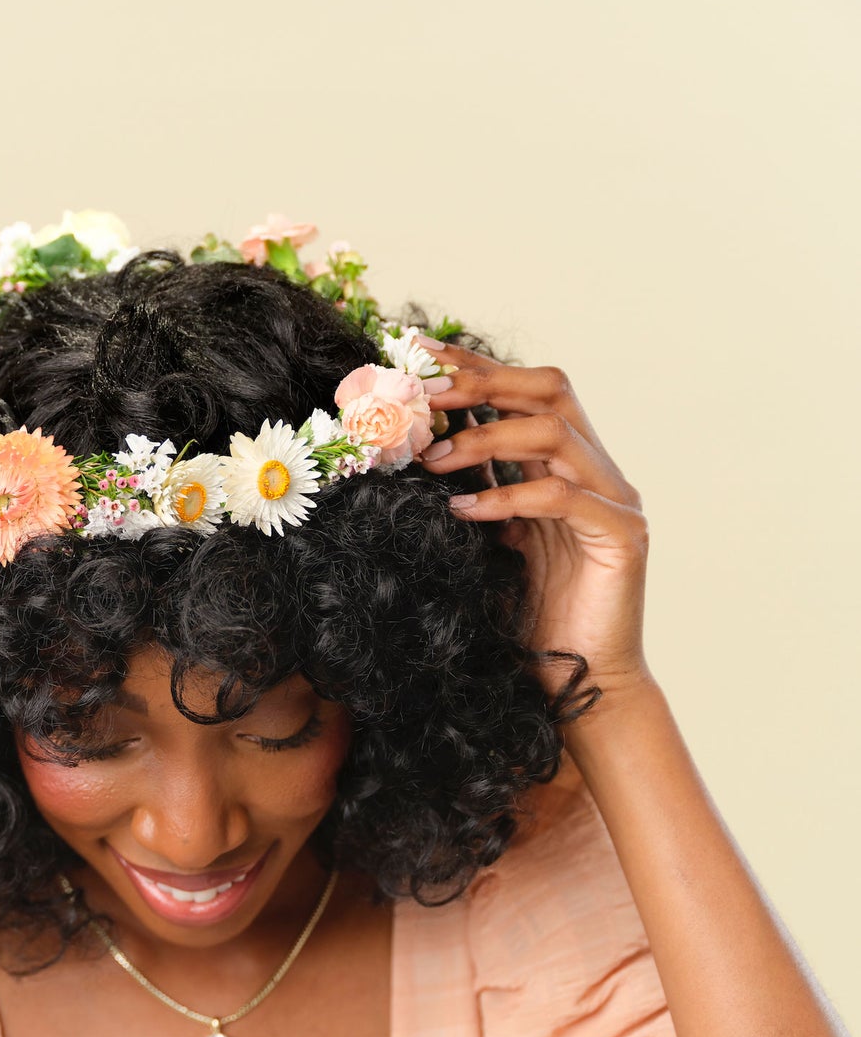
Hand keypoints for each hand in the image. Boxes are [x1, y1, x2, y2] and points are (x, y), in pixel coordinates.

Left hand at [417, 344, 652, 707]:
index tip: (415, 352)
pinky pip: (563, 497)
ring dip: (485, 437)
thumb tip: (418, 445)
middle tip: (420, 393)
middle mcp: (594, 471)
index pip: (522, 392)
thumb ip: (472, 489)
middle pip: (548, 391)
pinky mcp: (621, 537)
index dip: (472, 366)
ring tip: (430, 459)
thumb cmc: (527, 618)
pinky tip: (464, 509)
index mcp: (562, 466)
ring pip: (554, 434)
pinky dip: (508, 496)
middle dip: (481, 381)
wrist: (574, 684)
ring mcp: (613, 500)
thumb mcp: (486, 540)